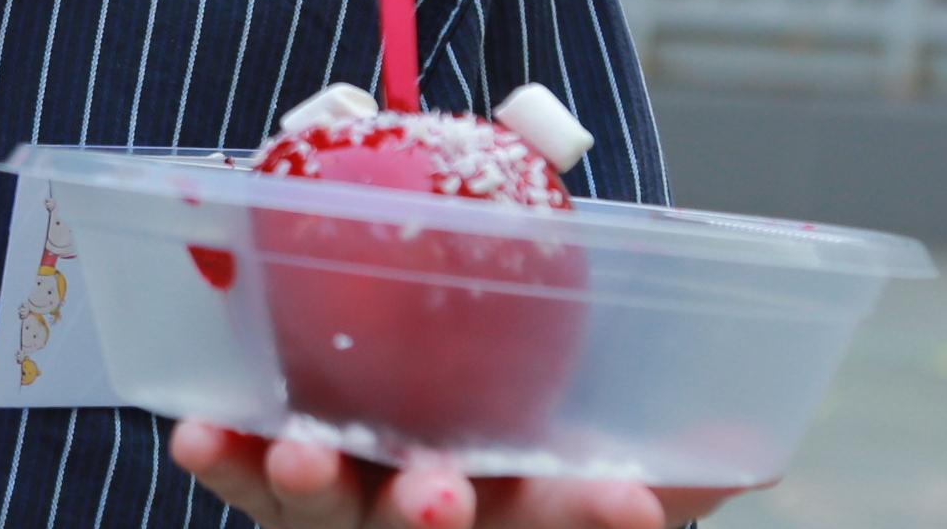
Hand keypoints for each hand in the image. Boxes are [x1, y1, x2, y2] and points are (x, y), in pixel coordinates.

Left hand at [168, 420, 748, 528]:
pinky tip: (195, 428)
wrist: (428, 453)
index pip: (568, 524)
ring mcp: (348, 517)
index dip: (596, 520)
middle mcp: (431, 526)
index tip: (627, 504)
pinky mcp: (277, 490)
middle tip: (439, 495)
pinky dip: (222, 453)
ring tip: (301, 451)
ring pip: (326, 511)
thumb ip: (675, 463)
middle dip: (432, 518)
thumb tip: (751, 449)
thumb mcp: (613, 471)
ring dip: (312, 482)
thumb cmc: (537, 468)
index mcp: (524, 518)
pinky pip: (243, 479)